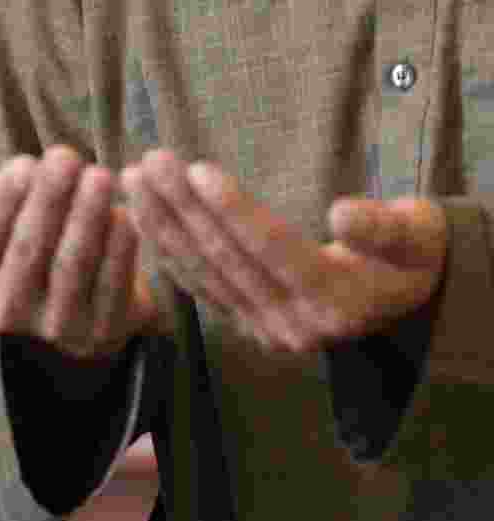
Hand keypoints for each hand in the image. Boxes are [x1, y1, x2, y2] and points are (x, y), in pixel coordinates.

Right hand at [0, 145, 159, 360]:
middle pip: (26, 250)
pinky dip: (117, 249)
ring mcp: (53, 326)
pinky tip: (123, 215)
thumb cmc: (22, 237)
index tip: (24, 163)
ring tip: (99, 176)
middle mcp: (3, 311)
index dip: (0, 202)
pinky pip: (110, 285)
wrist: (76, 292)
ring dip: (86, 216)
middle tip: (66, 158)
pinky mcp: (100, 329)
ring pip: (70, 265)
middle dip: (48, 199)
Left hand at [121, 149, 447, 351]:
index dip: (234, 210)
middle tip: (150, 162)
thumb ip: (383, 227)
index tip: (196, 169)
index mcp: (336, 301)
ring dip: (163, 226)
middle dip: (183, 209)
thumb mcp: (415, 235)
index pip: (274, 250)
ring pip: (203, 273)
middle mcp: (292, 325)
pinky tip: (140, 217)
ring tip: (133, 181)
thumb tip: (342, 215)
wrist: (398, 301)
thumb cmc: (408, 254)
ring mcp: (263, 330)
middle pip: (228, 260)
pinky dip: (166, 250)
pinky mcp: (244, 326)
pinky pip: (197, 286)